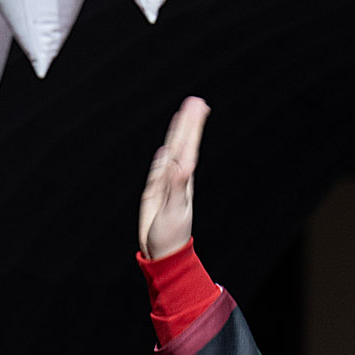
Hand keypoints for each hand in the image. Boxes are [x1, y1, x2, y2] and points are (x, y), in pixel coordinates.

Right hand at [138, 96, 209, 259]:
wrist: (162, 253)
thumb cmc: (170, 236)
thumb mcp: (174, 211)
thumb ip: (177, 186)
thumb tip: (183, 163)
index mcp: (183, 179)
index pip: (189, 146)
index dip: (193, 126)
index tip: (200, 107)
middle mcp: (176, 178)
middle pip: (182, 144)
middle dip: (188, 123)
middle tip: (196, 101)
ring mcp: (165, 184)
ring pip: (171, 152)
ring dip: (178, 133)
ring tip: (184, 114)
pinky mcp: (154, 192)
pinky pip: (159, 168)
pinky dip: (163, 155)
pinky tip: (168, 144)